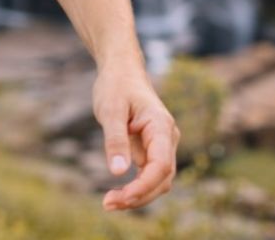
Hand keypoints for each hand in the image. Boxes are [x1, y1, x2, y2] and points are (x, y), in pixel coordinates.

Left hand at [92, 62, 179, 211]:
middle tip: (107, 204)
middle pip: (163, 179)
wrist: (121, 71)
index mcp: (161, 126)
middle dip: (139, 196)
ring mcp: (162, 145)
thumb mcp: (110, 110)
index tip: (121, 197)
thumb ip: (115, 140)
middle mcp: (167, 138)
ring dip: (138, 196)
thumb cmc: (116, 86)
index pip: (162, 165)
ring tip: (108, 202)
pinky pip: (150, 175)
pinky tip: (117, 194)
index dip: (144, 186)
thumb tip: (119, 173)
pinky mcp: (153, 149)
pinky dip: (136, 188)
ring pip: (158, 181)